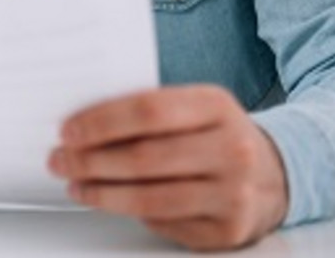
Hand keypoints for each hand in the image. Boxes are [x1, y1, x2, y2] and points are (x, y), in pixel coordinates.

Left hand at [48, 85, 288, 251]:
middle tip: (59, 159)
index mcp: (217, 106)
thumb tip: (80, 126)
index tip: (67, 130)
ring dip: (100, 192)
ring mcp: (234, 193)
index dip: (101, 122)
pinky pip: (163, 222)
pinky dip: (126, 212)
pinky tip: (105, 200)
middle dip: (90, 160)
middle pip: (144, 157)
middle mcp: (233, 149)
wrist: (275, 175)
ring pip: (149, 198)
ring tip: (74, 183)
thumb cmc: (214, 136)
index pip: (148, 110)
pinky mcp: (227, 230)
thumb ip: (147, 112)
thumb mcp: (193, 109)